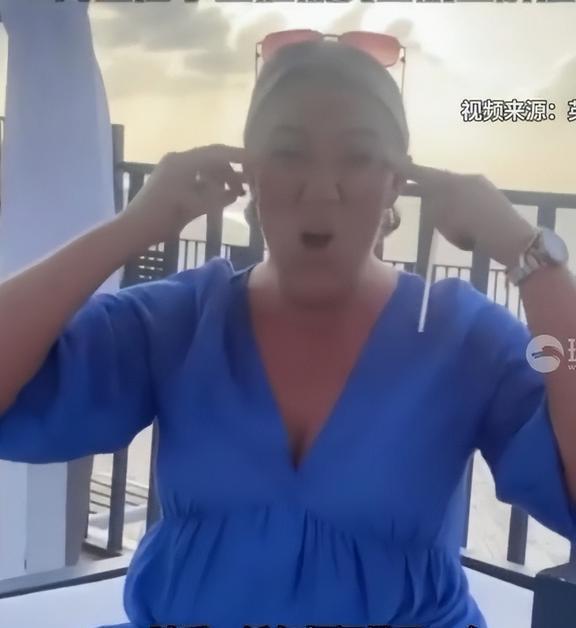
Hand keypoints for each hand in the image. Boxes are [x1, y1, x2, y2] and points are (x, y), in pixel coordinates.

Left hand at [121, 144, 248, 244]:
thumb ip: (218, 197)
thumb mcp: (195, 207)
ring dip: (222, 179)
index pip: (218, 153)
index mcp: (183, 161)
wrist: (134, 229)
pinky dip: (210, 185)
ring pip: (205, 169)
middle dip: (232, 171)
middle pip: (212, 159)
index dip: (239, 156)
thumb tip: (237, 192)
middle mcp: (179, 160)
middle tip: (248, 184)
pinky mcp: (170, 181)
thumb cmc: (163, 217)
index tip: (257, 162)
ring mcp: (173, 170)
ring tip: (238, 194)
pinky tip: (221, 197)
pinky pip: (196, 177)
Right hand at [395, 158, 536, 267]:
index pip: (422, 173)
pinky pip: (468, 200)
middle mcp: (465, 178)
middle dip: (425, 185)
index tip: (390, 160)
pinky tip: (461, 223)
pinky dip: (459, 208)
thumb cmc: (469, 228)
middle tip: (409, 189)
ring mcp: (481, 186)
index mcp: (450, 181)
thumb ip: (431, 205)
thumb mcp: (442, 218)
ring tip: (437, 214)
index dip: (406, 170)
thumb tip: (429, 198)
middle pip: (440, 180)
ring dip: (443, 199)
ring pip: (455, 190)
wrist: (506, 235)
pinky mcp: (492, 198)